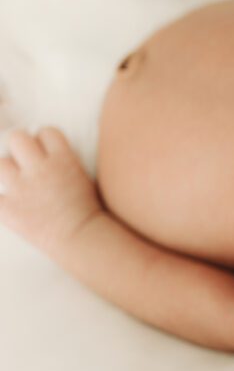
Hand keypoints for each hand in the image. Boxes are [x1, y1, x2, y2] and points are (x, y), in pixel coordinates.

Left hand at [0, 127, 101, 253]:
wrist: (81, 238)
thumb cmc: (89, 210)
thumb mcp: (86, 177)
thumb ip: (66, 161)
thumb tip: (50, 151)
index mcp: (64, 160)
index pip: (47, 132)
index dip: (45, 140)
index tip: (46, 151)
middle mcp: (40, 169)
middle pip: (17, 138)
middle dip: (20, 147)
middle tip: (25, 161)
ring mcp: (21, 188)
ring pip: (0, 163)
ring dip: (7, 170)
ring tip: (16, 181)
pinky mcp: (7, 208)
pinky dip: (1, 199)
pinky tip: (9, 202)